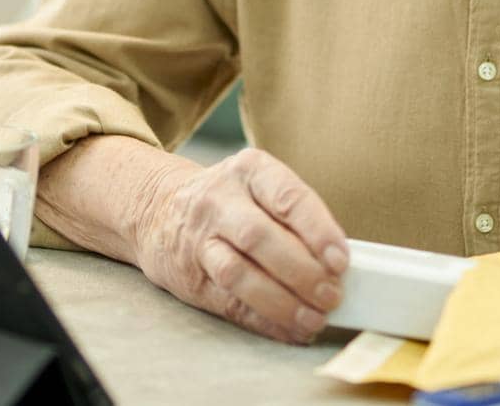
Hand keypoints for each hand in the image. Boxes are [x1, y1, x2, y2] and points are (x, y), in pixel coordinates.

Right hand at [132, 147, 349, 343]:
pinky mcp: (191, 277)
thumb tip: (337, 267)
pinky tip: (288, 330)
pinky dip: (263, 320)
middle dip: (301, 272)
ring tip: (312, 319)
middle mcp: (220, 200)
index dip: (317, 231)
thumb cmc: (231, 200)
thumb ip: (296, 218)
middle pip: (260, 238)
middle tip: (331, 295)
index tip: (340, 261)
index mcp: (249, 170)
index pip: (287, 197)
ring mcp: (200, 239)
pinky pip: (229, 303)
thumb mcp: (260, 186)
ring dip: (281, 303)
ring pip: (239, 274)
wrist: (159, 208)